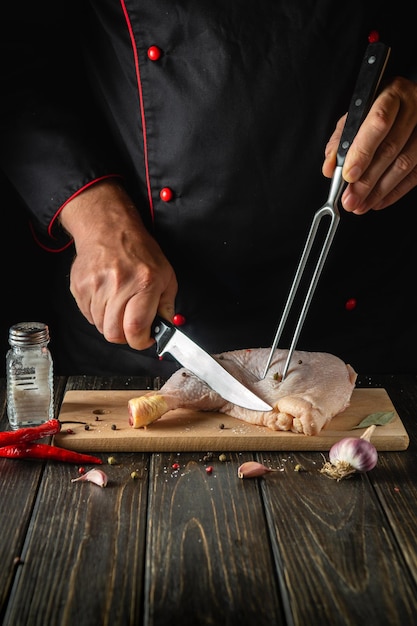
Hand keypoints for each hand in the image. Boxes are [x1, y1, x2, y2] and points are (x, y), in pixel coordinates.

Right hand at [59, 180, 177, 349]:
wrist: (108, 229)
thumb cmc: (140, 251)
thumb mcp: (165, 275)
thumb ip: (167, 305)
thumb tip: (165, 329)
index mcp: (144, 283)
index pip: (135, 327)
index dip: (140, 342)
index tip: (145, 339)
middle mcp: (119, 284)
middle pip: (113, 333)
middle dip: (124, 337)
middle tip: (131, 327)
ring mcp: (95, 285)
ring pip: (99, 327)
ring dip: (110, 324)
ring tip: (118, 306)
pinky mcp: (79, 286)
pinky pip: (87, 315)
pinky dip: (97, 314)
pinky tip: (106, 299)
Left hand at [322, 76, 416, 213]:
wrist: (407, 106)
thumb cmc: (378, 112)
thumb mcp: (355, 118)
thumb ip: (340, 142)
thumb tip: (330, 168)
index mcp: (392, 95)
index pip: (378, 123)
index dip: (362, 152)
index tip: (348, 175)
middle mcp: (414, 108)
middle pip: (391, 148)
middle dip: (367, 180)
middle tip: (350, 199)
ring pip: (405, 164)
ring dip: (379, 190)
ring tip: (361, 205)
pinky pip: (416, 174)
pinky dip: (395, 192)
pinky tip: (378, 201)